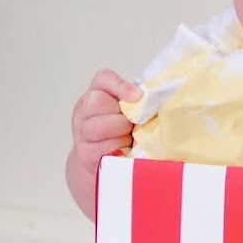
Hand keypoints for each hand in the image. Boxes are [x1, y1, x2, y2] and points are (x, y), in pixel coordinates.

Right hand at [66, 69, 140, 220]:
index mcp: (98, 94)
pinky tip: (124, 152)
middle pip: (96, 102)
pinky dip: (117, 150)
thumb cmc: (125, 134)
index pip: (104, 79)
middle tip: (131, 126)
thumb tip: (159, 99)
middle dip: (121, 115)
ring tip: (129, 140)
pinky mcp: (85, 154)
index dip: (120, 86)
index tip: (137, 96)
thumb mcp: (133, 114)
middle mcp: (84, 110)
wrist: (106, 162)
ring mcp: (82, 132)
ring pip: (97, 126)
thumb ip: (140, 102)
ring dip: (120, 135)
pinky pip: (101, 149)